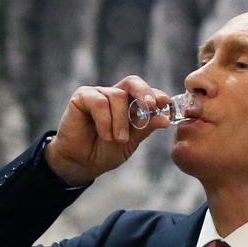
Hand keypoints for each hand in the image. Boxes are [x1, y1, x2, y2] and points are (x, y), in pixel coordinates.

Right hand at [45, 76, 170, 185]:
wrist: (81, 164)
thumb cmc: (105, 151)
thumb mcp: (130, 141)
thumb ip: (145, 128)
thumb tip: (164, 119)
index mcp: (128, 104)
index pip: (145, 92)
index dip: (156, 95)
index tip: (165, 102)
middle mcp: (113, 96)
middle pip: (132, 82)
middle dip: (144, 93)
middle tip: (150, 106)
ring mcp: (97, 95)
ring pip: (117, 96)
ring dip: (121, 121)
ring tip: (118, 139)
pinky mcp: (81, 97)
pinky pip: (100, 102)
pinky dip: (105, 121)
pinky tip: (105, 135)